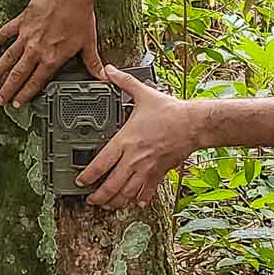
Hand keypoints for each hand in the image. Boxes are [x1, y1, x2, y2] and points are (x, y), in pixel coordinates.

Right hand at [0, 0, 101, 105]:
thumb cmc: (79, 16)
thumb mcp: (88, 42)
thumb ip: (93, 62)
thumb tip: (103, 76)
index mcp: (52, 58)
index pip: (35, 82)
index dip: (25, 94)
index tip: (17, 103)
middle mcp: (36, 50)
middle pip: (18, 74)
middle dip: (8, 89)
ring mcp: (27, 36)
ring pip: (9, 57)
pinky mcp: (23, 21)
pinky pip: (9, 31)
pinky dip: (1, 36)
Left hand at [77, 68, 200, 208]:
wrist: (193, 124)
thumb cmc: (170, 112)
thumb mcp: (143, 94)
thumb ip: (123, 82)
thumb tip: (110, 70)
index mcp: (125, 141)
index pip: (100, 164)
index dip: (87, 176)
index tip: (80, 182)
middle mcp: (133, 159)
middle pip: (111, 185)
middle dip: (98, 196)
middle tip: (91, 199)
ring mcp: (146, 169)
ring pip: (127, 193)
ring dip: (115, 202)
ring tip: (108, 204)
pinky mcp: (159, 173)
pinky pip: (148, 192)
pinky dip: (140, 200)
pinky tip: (136, 203)